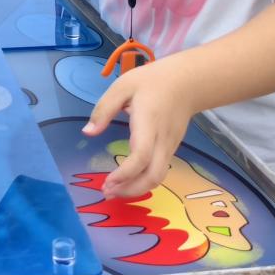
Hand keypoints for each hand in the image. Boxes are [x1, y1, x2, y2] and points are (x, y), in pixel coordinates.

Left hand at [82, 58, 196, 198]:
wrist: (187, 82)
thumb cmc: (151, 81)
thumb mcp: (122, 87)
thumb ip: (104, 110)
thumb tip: (87, 132)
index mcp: (148, 123)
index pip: (141, 156)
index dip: (125, 174)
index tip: (107, 182)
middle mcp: (162, 140)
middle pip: (153, 176)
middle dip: (131, 190)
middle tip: (107, 193)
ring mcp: (170, 146)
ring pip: (159, 176)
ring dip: (137, 188)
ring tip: (114, 190)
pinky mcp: (172, 148)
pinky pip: (160, 170)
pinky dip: (144, 180)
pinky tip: (128, 179)